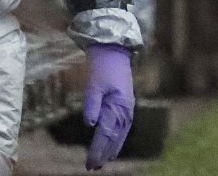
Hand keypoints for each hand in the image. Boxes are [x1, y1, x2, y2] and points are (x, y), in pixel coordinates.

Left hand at [84, 44, 134, 169]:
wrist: (114, 52)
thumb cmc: (102, 67)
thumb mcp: (94, 84)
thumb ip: (92, 104)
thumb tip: (90, 124)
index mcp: (118, 107)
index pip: (105, 135)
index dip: (97, 150)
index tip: (89, 163)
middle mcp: (125, 112)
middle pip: (114, 139)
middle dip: (103, 154)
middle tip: (92, 167)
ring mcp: (127, 110)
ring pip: (119, 136)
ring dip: (110, 150)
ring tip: (101, 162)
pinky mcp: (126, 106)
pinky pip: (122, 129)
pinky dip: (116, 140)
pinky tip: (111, 145)